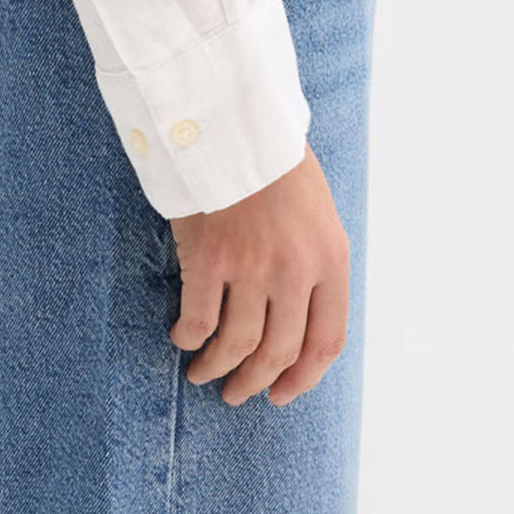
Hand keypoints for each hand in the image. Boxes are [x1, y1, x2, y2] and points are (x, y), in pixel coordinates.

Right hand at [167, 140, 348, 407]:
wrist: (236, 120)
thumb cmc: (276, 160)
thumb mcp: (318, 210)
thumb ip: (315, 261)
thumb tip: (301, 313)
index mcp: (330, 258)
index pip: (327, 341)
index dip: (304, 378)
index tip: (283, 393)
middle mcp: (295, 271)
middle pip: (279, 351)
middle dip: (256, 382)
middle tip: (238, 393)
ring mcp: (252, 268)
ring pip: (237, 345)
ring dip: (218, 368)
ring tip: (204, 374)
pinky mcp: (210, 259)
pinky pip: (198, 320)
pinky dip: (189, 337)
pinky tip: (183, 339)